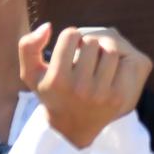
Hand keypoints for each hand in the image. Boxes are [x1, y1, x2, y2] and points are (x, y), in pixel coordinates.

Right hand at [19, 23, 152, 149]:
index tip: (70, 48)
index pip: (71, 35)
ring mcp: (100, 94)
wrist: (72, 128)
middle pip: (92, 41)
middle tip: (84, 57)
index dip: (71, 38)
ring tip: (97, 62)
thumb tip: (48, 26)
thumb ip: (28, 47)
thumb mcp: (32, 74)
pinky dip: (120, 63)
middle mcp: (78, 88)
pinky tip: (110, 72)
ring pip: (111, 50)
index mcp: (57, 79)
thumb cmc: (52, 93)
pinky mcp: (118, 98)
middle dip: (88, 44)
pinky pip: (125, 64)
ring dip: (104, 52)